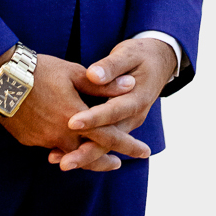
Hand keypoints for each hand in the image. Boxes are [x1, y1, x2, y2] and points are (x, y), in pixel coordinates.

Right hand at [0, 51, 150, 172]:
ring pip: (69, 155)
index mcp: (76, 117)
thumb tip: (131, 85)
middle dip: (106, 160)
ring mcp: (43, 140)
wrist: (1, 77)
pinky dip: (62, 148)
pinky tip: (65, 143)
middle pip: (90, 155)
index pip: (109, 137)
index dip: (128, 145)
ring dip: (84, 157)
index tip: (145, 152)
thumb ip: (103, 85)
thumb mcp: (74, 73)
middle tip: (119, 164)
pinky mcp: (29, 140)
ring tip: (94, 156)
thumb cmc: (40, 70)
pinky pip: (51, 148)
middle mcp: (61, 134)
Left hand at [48, 37, 175, 172]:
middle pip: (109, 139)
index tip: (71, 122)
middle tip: (63, 162)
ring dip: (82, 155)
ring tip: (57, 161)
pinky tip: (61, 152)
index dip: (93, 118)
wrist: (158, 62)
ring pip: (104, 145)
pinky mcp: (118, 125)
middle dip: (85, 152)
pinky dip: (83, 147)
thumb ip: (111, 66)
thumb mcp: (128, 54)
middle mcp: (133, 116)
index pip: (113, 111)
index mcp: (137, 98)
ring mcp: (126, 123)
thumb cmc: (140, 55)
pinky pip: (101, 140)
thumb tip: (94, 76)